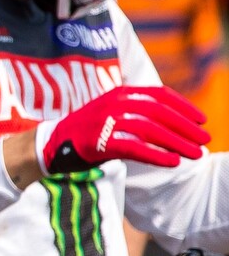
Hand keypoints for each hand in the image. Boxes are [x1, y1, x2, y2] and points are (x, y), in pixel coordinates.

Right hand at [40, 85, 207, 173]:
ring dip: (177, 142)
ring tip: (196, 154)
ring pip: (150, 130)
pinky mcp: (98, 142)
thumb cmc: (87, 132)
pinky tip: (173, 162)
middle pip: (158, 112)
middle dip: (185, 127)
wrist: (50, 145)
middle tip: (205, 139)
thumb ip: (138, 113)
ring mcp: (104, 122)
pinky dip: (156, 155)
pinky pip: (134, 148)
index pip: (158, 95)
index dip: (183, 107)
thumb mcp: (113, 114)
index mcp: (119, 93)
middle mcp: (113, 103)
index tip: (201, 120)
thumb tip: (174, 122)